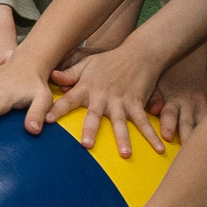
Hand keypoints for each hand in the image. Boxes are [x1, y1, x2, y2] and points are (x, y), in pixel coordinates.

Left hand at [45, 32, 169, 158]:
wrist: (139, 52)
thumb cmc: (109, 60)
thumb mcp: (87, 63)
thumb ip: (69, 73)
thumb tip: (51, 77)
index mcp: (87, 88)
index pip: (68, 100)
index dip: (57, 110)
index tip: (46, 121)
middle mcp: (102, 96)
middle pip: (95, 116)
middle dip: (90, 129)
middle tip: (87, 145)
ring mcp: (121, 101)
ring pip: (121, 123)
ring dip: (123, 139)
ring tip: (125, 154)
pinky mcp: (137, 103)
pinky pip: (144, 122)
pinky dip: (152, 135)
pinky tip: (160, 148)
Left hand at [146, 45, 206, 150]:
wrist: (189, 61)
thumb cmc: (166, 77)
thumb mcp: (156, 84)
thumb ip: (153, 98)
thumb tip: (153, 110)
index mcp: (172, 100)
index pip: (170, 115)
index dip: (169, 126)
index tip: (167, 137)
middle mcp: (189, 104)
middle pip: (188, 125)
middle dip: (187, 138)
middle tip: (187, 153)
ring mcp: (204, 107)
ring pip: (204, 126)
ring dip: (202, 140)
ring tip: (204, 154)